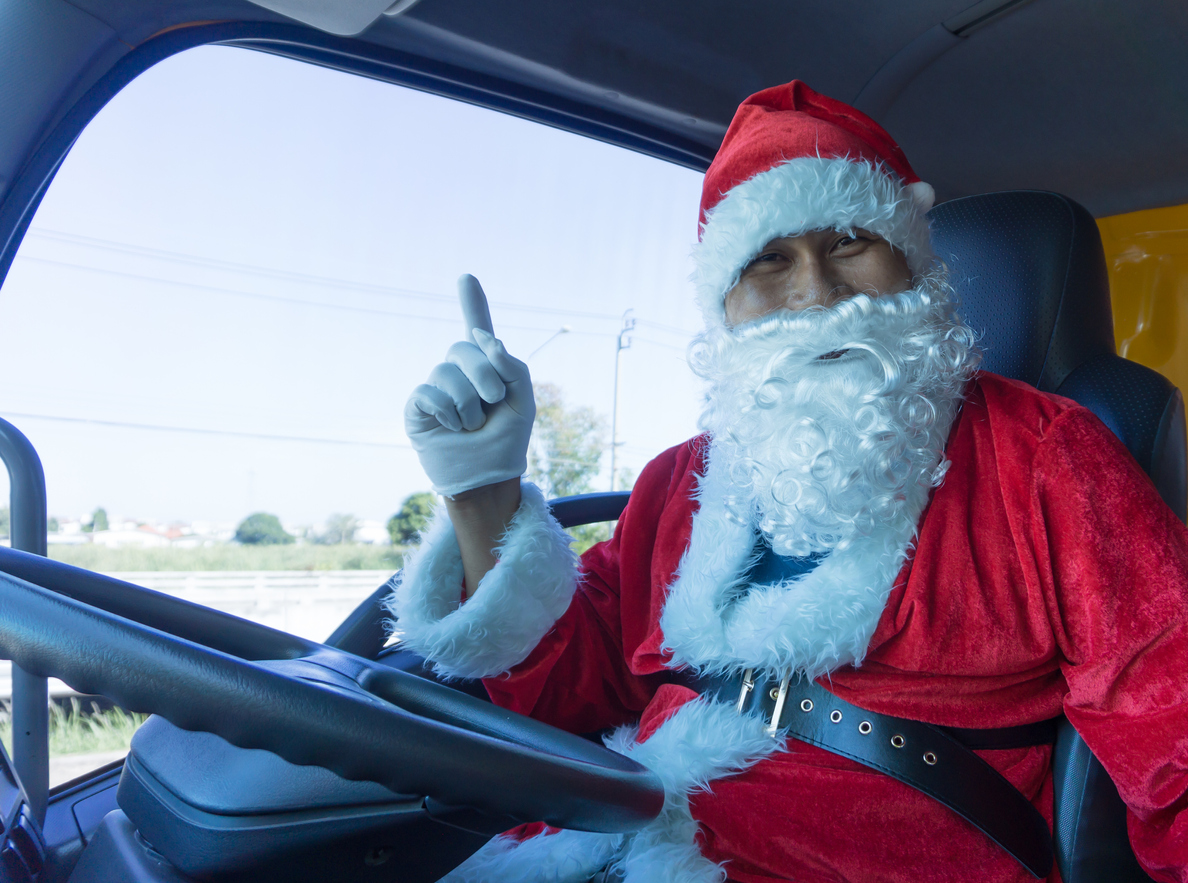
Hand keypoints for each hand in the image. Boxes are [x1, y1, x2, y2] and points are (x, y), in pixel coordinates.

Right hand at [404, 275, 535, 496]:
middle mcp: (458, 374)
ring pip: (446, 373)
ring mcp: (436, 390)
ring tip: (472, 425)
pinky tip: (453, 426)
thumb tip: (484, 339)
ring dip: (468, 403)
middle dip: (486, 374)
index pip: (478, 331)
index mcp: (486, 369)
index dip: (473, 304)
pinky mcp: (418, 409)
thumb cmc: (507, 441)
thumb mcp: (524, 402)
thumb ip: (512, 366)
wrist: (488, 478)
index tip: (466, 277)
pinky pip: (428, 393)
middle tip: (494, 401)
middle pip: (464, 348)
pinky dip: (446, 410)